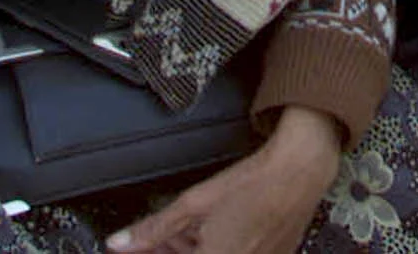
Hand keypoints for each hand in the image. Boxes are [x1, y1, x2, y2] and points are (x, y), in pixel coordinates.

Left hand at [108, 107, 340, 253]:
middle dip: (175, 251)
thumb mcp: (194, 204)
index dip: (161, 252)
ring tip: (187, 232)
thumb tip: (119, 244)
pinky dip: (220, 249)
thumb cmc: (252, 184)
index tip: (154, 246)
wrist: (299, 171)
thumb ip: (154, 230)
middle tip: (163, 239)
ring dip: (195, 250)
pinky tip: (213, 234)